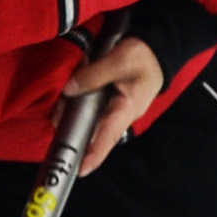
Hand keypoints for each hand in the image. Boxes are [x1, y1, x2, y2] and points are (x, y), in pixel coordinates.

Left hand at [67, 38, 166, 173]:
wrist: (159, 45)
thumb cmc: (143, 55)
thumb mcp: (119, 60)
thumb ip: (94, 75)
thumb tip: (69, 89)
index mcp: (127, 108)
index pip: (109, 137)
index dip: (94, 155)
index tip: (80, 170)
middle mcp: (122, 113)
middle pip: (96, 132)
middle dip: (76, 134)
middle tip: (57, 132)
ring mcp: (117, 107)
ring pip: (92, 119)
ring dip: (74, 116)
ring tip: (59, 110)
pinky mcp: (113, 99)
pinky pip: (94, 108)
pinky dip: (80, 105)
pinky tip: (68, 98)